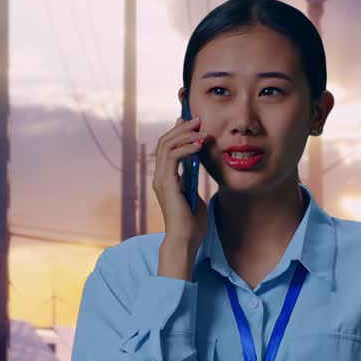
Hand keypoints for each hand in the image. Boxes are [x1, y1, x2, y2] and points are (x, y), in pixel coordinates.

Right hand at [153, 116, 210, 274]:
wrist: (186, 241)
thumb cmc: (192, 223)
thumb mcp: (194, 195)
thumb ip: (192, 180)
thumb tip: (198, 166)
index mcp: (165, 179)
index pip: (167, 148)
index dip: (177, 132)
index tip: (191, 122)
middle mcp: (160, 177)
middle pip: (165, 142)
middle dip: (181, 128)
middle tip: (197, 119)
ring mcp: (161, 180)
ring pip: (167, 146)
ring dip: (184, 134)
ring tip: (200, 128)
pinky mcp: (167, 184)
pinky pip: (173, 158)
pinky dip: (186, 148)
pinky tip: (199, 145)